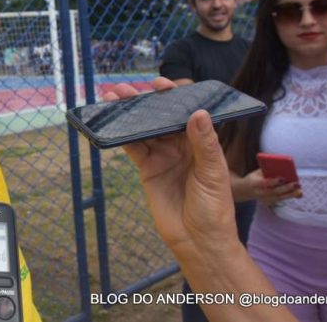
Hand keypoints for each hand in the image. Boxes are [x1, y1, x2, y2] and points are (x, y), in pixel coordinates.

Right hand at [104, 78, 237, 254]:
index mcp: (201, 143)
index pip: (186, 114)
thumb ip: (204, 143)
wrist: (198, 241)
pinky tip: (112, 121)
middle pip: (161, 118)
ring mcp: (162, 157)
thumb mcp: (213, 173)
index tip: (161, 85)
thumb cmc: (214, 209)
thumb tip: (197, 112)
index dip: (173, 98)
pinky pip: (133, 148)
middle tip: (128, 88)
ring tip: (114, 97)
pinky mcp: (147, 169)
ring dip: (130, 114)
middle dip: (145, 102)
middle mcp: (180, 146)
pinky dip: (122, 135)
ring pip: (144, 129)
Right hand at [237, 169, 300, 204]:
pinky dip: (290, 196)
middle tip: (296, 184)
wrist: (245, 190)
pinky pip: (281, 200)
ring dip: (290, 194)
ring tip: (299, 190)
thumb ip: (267, 170)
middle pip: (274, 191)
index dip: (273, 181)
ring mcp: (264, 199)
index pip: (264, 183)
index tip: (282, 178)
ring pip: (279, 197)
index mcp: (254, 183)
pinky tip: (298, 194)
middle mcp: (259, 193)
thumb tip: (281, 168)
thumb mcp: (256, 172)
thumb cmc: (254, 178)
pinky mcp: (269, 203)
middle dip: (286, 188)